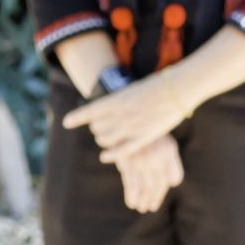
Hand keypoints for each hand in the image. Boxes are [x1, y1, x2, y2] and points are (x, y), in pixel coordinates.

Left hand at [61, 74, 192, 167]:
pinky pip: (123, 151)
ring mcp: (132, 127)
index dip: (76, 118)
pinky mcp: (144, 137)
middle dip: (96, 129)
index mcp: (116, 100)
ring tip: (105, 138)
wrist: (177, 89)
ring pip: (106, 139)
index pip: (89, 111)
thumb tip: (103, 109)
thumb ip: (117, 101)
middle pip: (96, 127)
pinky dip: (111, 155)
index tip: (66, 122)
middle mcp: (121, 114)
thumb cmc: (155, 87)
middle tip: (98, 128)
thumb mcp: (131, 90)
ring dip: (103, 140)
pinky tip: (104, 157)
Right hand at [107, 131, 183, 213]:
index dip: (168, 186)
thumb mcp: (161, 140)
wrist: (122, 117)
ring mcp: (143, 161)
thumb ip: (169, 160)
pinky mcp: (127, 162)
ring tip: (141, 207)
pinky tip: (131, 203)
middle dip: (155, 199)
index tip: (159, 192)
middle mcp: (158, 157)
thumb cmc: (142, 131)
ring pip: (147, 188)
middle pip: (160, 185)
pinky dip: (132, 196)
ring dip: (144, 200)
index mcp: (169, 150)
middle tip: (150, 207)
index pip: (175, 177)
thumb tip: (173, 182)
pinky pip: (132, 185)